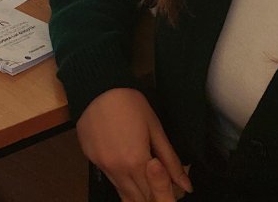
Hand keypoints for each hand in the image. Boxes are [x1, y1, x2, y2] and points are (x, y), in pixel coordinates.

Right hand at [75, 89, 191, 201]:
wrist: (96, 86)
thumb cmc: (131, 103)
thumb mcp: (155, 129)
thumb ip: (171, 161)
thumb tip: (187, 186)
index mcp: (136, 162)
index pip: (153, 195)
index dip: (163, 195)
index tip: (169, 189)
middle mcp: (117, 169)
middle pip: (137, 198)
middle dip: (150, 196)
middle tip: (157, 185)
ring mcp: (101, 165)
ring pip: (121, 192)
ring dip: (135, 191)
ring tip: (143, 179)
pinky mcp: (90, 159)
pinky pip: (109, 178)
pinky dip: (120, 178)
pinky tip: (125, 166)